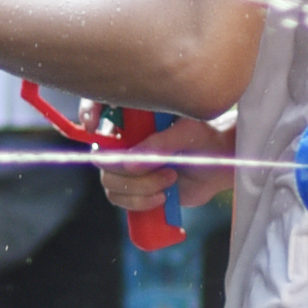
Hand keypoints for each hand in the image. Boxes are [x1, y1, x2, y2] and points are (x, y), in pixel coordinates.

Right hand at [99, 112, 230, 222]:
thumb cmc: (206, 139)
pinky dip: (138, 202)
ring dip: (139, 187)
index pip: (98, 105)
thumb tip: (132, 161)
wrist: (220, 166)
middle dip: (128, 169)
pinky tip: (162, 197)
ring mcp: (128, 164)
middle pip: (101, 156)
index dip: (88, 112)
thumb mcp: (188, 132)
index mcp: (134, 115)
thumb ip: (161, 143)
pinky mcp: (134, 187)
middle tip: (163, 167)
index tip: (93, 125)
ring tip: (170, 179)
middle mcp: (125, 139)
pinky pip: (119, 199)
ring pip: (110, 181)